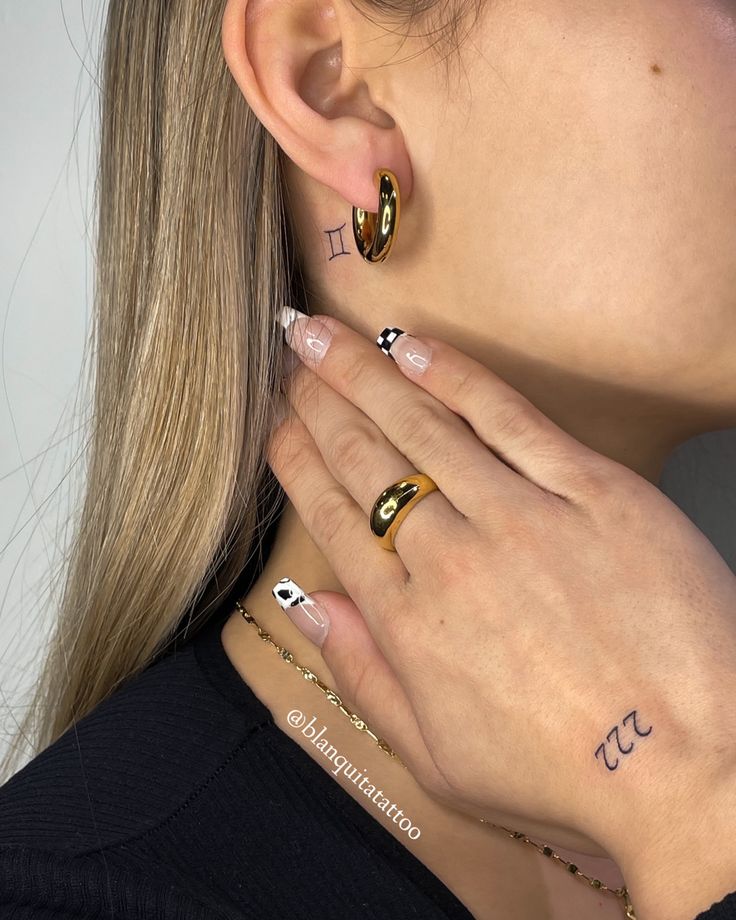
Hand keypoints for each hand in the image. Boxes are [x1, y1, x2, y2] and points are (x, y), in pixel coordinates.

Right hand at [266, 310, 735, 912]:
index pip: (332, 518)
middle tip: (290, 354)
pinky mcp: (589, 492)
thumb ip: (364, 678)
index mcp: (408, 623)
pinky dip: (455, 375)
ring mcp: (519, 517)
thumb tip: (309, 612)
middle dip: (318, 400)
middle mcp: (449, 558)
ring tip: (324, 333)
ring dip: (364, 372)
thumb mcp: (439, 759)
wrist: (693, 765)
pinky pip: (508, 417)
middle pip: (364, 459)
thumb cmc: (567, 773)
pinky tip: (414, 347)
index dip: (296, 461)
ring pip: (421, 426)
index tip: (275, 423)